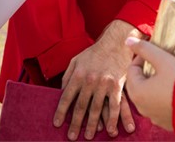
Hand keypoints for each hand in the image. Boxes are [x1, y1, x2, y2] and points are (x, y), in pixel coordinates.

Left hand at [54, 21, 139, 139]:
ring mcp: (104, 84)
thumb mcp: (76, 60)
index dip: (61, 112)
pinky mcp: (117, 86)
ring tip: (88, 137)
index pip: (66, 97)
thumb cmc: (95, 52)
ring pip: (96, 109)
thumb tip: (61, 92)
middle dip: (75, 123)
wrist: (116, 42)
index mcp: (78, 74)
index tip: (57, 124)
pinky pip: (115, 106)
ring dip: (92, 125)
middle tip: (71, 137)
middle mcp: (90, 80)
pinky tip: (110, 130)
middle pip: (80, 106)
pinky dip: (113, 120)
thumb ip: (68, 76)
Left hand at [124, 37, 174, 131]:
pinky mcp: (166, 123)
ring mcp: (154, 117)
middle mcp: (141, 108)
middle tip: (159, 62)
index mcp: (137, 92)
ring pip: (147, 96)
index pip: (131, 69)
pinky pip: (158, 106)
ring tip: (167, 75)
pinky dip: (162, 97)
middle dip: (145, 72)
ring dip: (153, 85)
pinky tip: (174, 91)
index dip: (141, 57)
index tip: (154, 52)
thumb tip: (128, 41)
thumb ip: (145, 49)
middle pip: (137, 84)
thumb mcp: (163, 60)